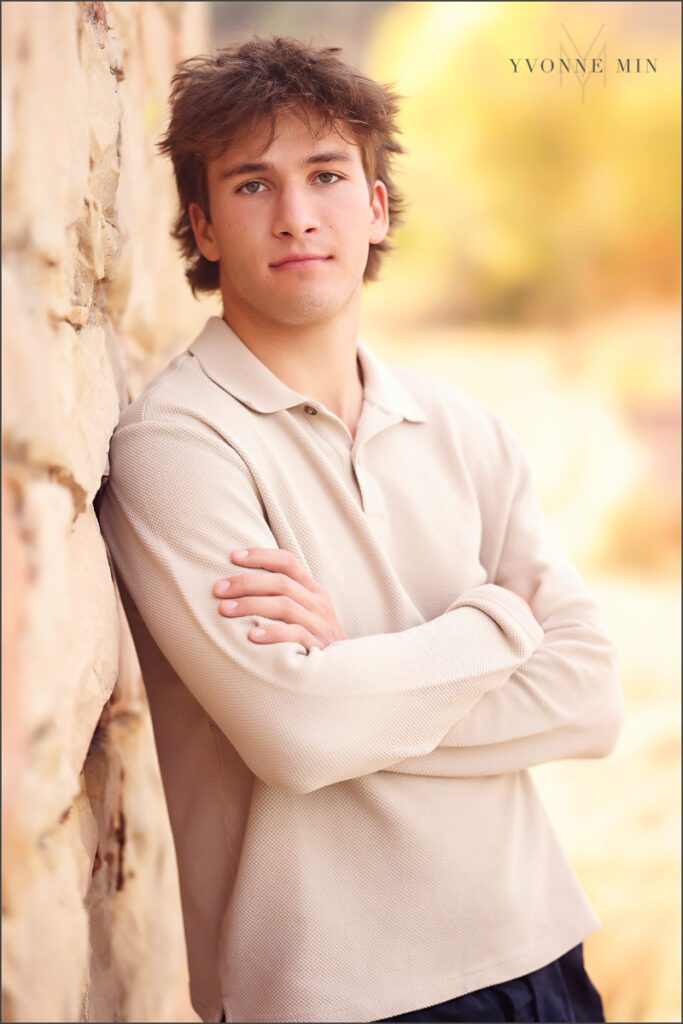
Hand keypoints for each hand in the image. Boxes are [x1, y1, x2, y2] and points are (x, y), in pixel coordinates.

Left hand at [213, 547, 347, 650]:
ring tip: (225, 610)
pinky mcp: (319, 647)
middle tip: (218, 589)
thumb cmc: (314, 640)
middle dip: (246, 583)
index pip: (288, 562)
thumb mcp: (306, 613)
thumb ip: (283, 598)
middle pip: (281, 583)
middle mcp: (318, 603)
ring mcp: (320, 625)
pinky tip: (251, 635)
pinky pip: (295, 635)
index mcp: (313, 590)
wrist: (344, 672)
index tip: (232, 556)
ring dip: (251, 605)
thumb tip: (239, 585)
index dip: (261, 555)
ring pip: (285, 606)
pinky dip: (272, 633)